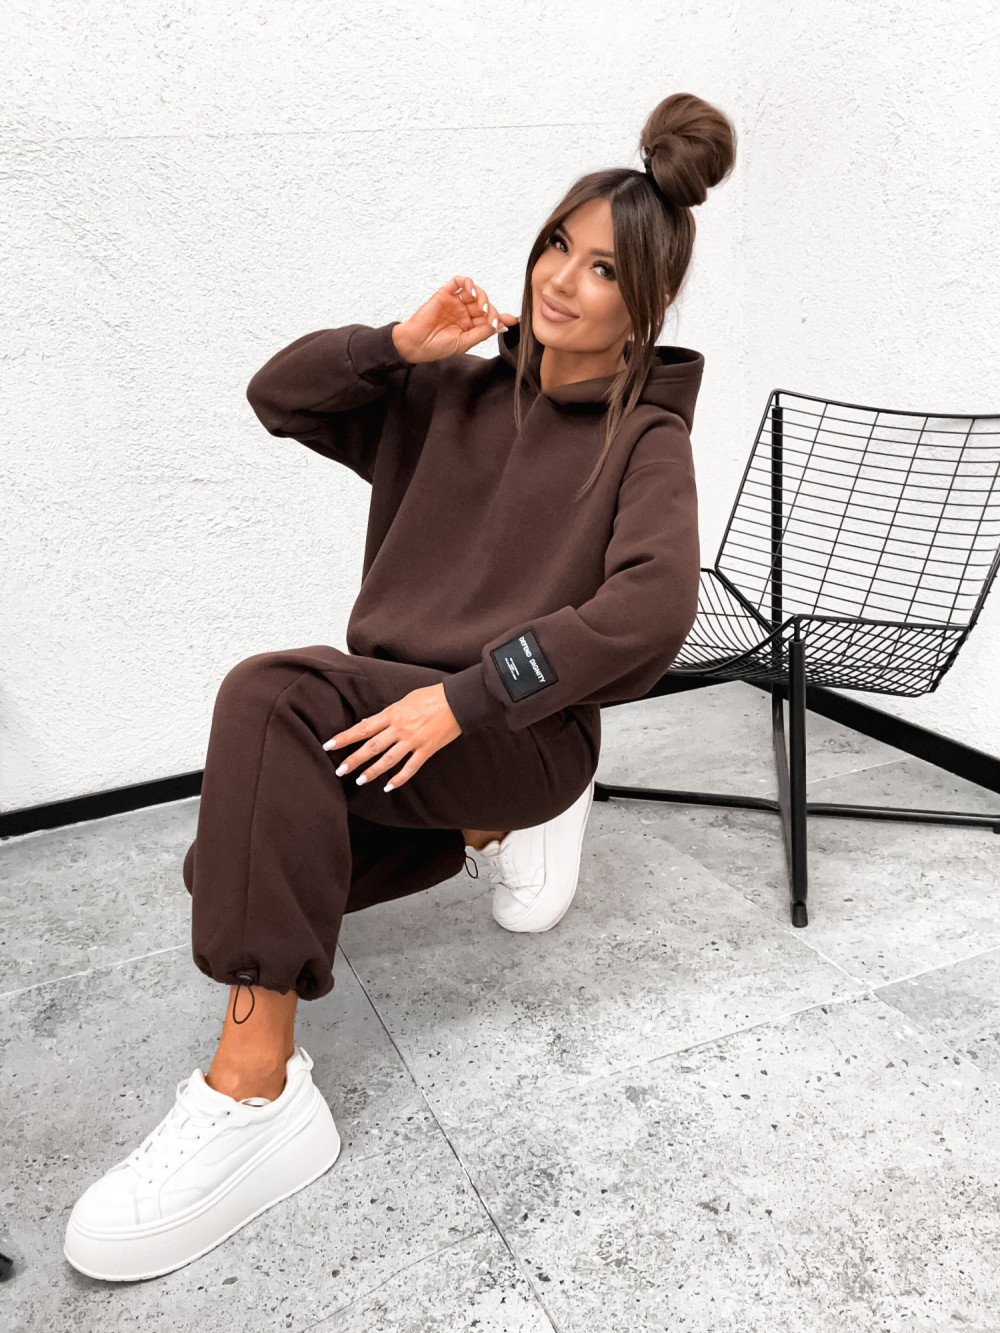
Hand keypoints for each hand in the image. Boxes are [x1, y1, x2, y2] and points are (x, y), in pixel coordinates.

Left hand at [322, 682, 461, 791]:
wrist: (458, 701)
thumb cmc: (432, 696)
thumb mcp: (405, 700)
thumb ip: (388, 713)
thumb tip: (368, 723)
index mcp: (392, 714)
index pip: (362, 728)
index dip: (344, 737)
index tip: (329, 745)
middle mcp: (399, 728)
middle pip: (371, 747)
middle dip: (354, 759)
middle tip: (340, 770)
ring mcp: (413, 741)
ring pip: (388, 760)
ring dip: (372, 771)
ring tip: (360, 780)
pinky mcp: (426, 750)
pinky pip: (410, 768)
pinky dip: (398, 779)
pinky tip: (388, 786)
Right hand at [392, 276, 519, 362]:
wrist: (416, 343)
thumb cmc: (437, 347)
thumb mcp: (464, 343)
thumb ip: (482, 333)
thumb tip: (500, 326)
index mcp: (470, 326)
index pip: (490, 319)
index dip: (502, 318)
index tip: (512, 320)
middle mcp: (464, 313)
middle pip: (485, 305)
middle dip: (492, 309)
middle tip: (491, 317)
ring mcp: (456, 302)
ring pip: (475, 292)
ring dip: (483, 296)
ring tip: (482, 306)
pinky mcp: (445, 293)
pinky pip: (459, 282)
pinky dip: (468, 283)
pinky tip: (471, 291)